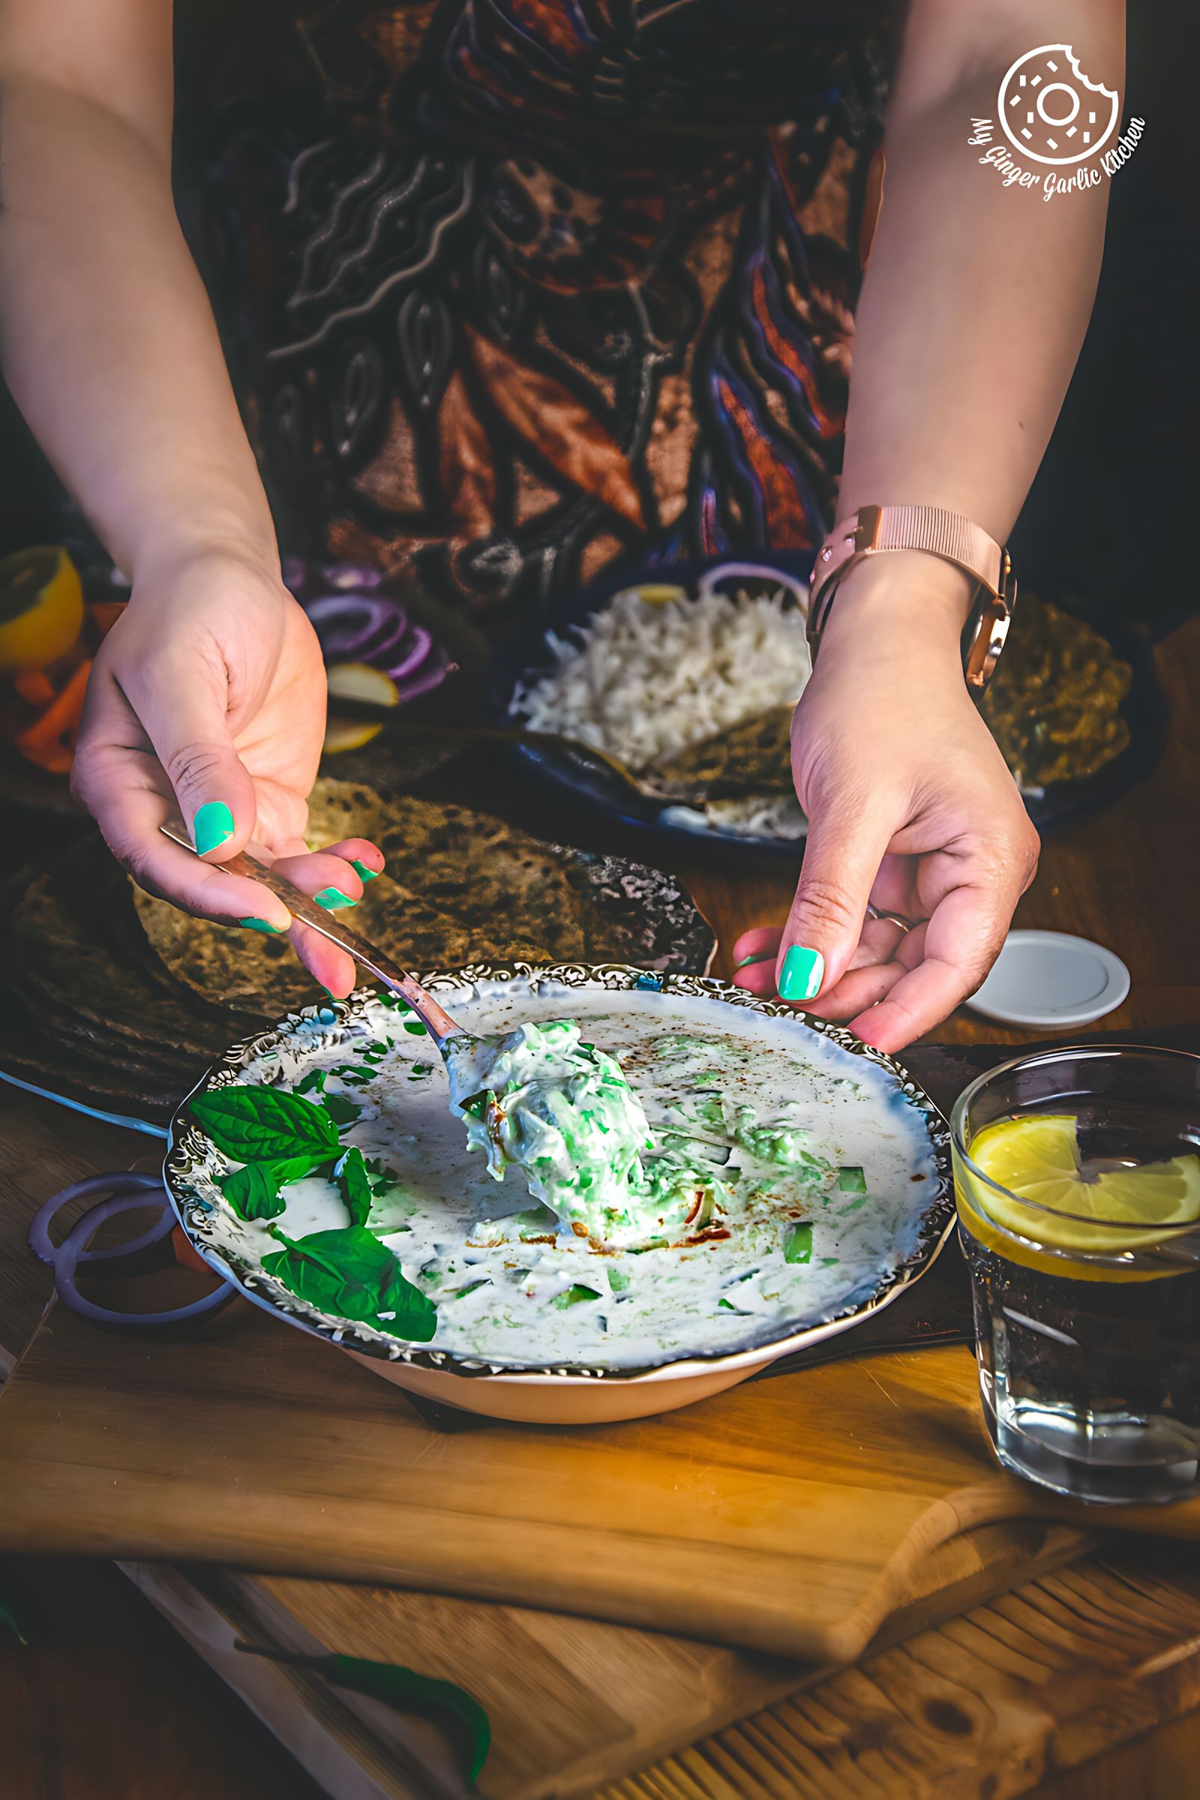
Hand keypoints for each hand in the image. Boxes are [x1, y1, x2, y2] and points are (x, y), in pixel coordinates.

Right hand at [71, 546, 379, 996]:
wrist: (231, 576)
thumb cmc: (190, 610)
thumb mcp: (183, 674)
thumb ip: (199, 758)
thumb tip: (221, 838)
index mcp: (119, 780)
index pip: (155, 857)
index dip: (208, 893)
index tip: (265, 909)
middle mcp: (165, 807)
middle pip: (212, 883)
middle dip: (272, 918)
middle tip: (329, 954)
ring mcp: (220, 809)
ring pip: (261, 877)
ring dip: (310, 893)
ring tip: (353, 884)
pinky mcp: (266, 801)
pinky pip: (297, 850)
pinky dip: (334, 862)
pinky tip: (365, 861)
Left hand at [733, 568, 1038, 1050]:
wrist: (875, 638)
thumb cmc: (885, 696)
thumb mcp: (853, 803)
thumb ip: (831, 898)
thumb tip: (806, 977)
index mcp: (990, 861)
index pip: (957, 964)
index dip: (905, 1012)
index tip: (853, 1046)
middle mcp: (970, 876)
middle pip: (913, 968)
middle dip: (844, 992)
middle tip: (781, 1011)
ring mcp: (928, 874)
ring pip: (875, 952)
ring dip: (815, 969)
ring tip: (754, 981)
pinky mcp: (889, 866)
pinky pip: (850, 920)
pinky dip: (806, 936)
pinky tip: (761, 950)